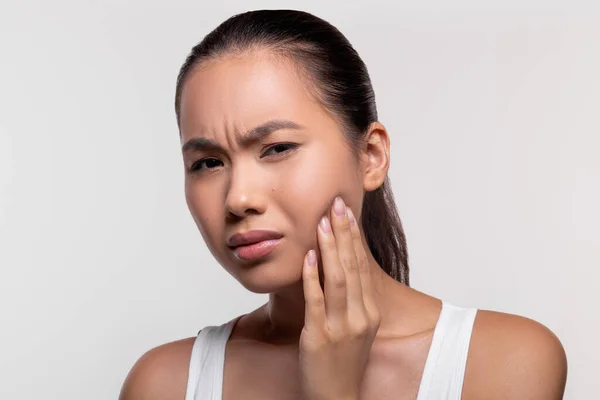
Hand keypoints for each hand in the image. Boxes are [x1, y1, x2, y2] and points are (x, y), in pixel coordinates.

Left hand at [299, 196, 380, 399]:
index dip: (354, 237)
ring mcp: (342, 327)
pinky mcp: (320, 336)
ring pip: (338, 279)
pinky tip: (308, 256)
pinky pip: (316, 301)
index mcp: (370, 311)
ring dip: (330, 248)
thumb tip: (339, 264)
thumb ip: (351, 298)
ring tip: (323, 223)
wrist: (337, 396)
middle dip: (344, 233)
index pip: (363, 266)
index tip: (347, 212)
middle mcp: (361, 317)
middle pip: (353, 267)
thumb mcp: (356, 327)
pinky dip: (312, 276)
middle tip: (336, 204)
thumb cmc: (343, 360)